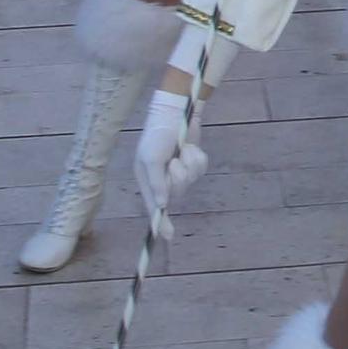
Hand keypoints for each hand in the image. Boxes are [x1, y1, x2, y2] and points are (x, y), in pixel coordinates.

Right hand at [134, 88, 204, 237]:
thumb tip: (162, 205)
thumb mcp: (151, 159)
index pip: (153, 206)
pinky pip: (200, 169)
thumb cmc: (157, 135)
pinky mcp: (192, 161)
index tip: (166, 236)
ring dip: (189, 164)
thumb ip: (156, 183)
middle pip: (177, 193)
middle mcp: (162, 177)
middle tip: (175, 162)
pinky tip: (190, 147)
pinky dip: (198, 158)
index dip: (159, 222)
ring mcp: (178, 170)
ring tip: (182, 150)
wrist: (175, 112)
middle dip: (180, 178)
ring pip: (191, 181)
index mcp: (147, 179)